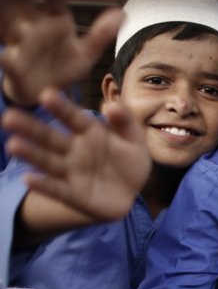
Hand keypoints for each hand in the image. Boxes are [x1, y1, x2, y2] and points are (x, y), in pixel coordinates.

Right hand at [0, 0, 122, 106]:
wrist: (45, 93)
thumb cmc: (65, 66)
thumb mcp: (86, 52)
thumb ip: (101, 34)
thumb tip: (122, 13)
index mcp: (55, 20)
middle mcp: (34, 27)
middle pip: (24, 4)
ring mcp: (21, 45)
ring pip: (12, 27)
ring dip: (11, 20)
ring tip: (19, 25)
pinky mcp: (14, 66)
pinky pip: (7, 59)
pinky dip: (6, 57)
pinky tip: (6, 56)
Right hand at [3, 88, 150, 220]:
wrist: (130, 194)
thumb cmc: (129, 161)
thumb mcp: (134, 140)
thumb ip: (126, 122)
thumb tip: (112, 104)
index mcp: (89, 132)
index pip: (73, 118)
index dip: (62, 107)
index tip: (47, 94)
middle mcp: (75, 150)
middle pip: (50, 137)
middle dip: (31, 128)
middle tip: (9, 116)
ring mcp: (71, 172)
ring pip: (48, 161)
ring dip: (31, 154)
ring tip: (13, 145)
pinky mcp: (72, 194)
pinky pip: (57, 189)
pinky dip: (43, 185)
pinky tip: (28, 179)